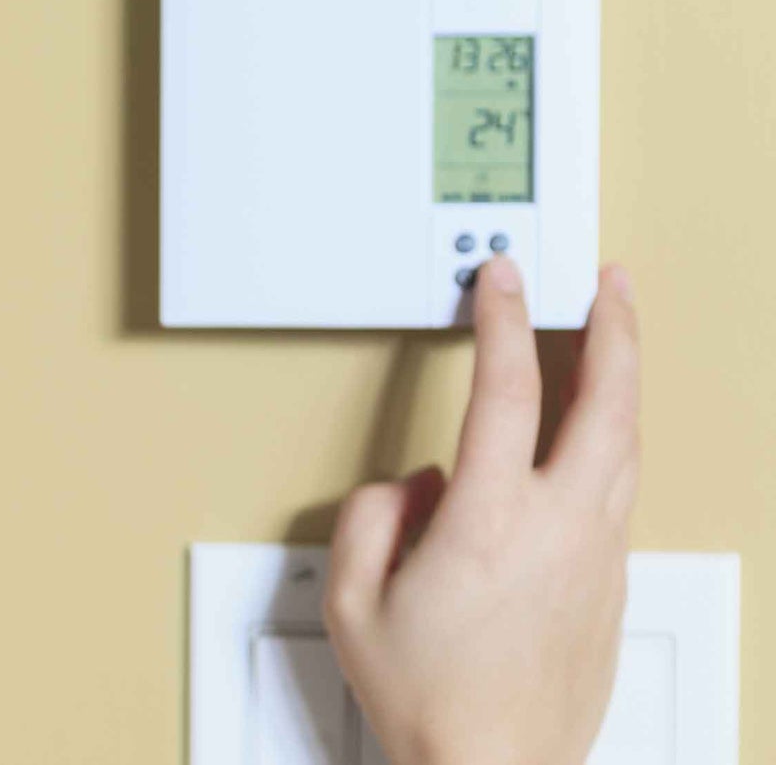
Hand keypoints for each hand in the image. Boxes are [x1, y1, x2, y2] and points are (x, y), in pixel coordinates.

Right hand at [323, 255, 640, 764]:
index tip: (501, 281)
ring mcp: (595, 556)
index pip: (508, 391)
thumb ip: (372, 518)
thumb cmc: (430, 700)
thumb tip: (411, 484)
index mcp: (491, 523)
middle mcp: (559, 530)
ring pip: (628, 445)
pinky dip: (613, 442)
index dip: (504, 321)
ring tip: (616, 342)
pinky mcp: (609, 585)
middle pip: (608, 403)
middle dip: (614, 328)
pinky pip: (618, 492)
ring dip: (626, 381)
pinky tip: (596, 438)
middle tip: (609, 284)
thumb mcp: (352, 602)